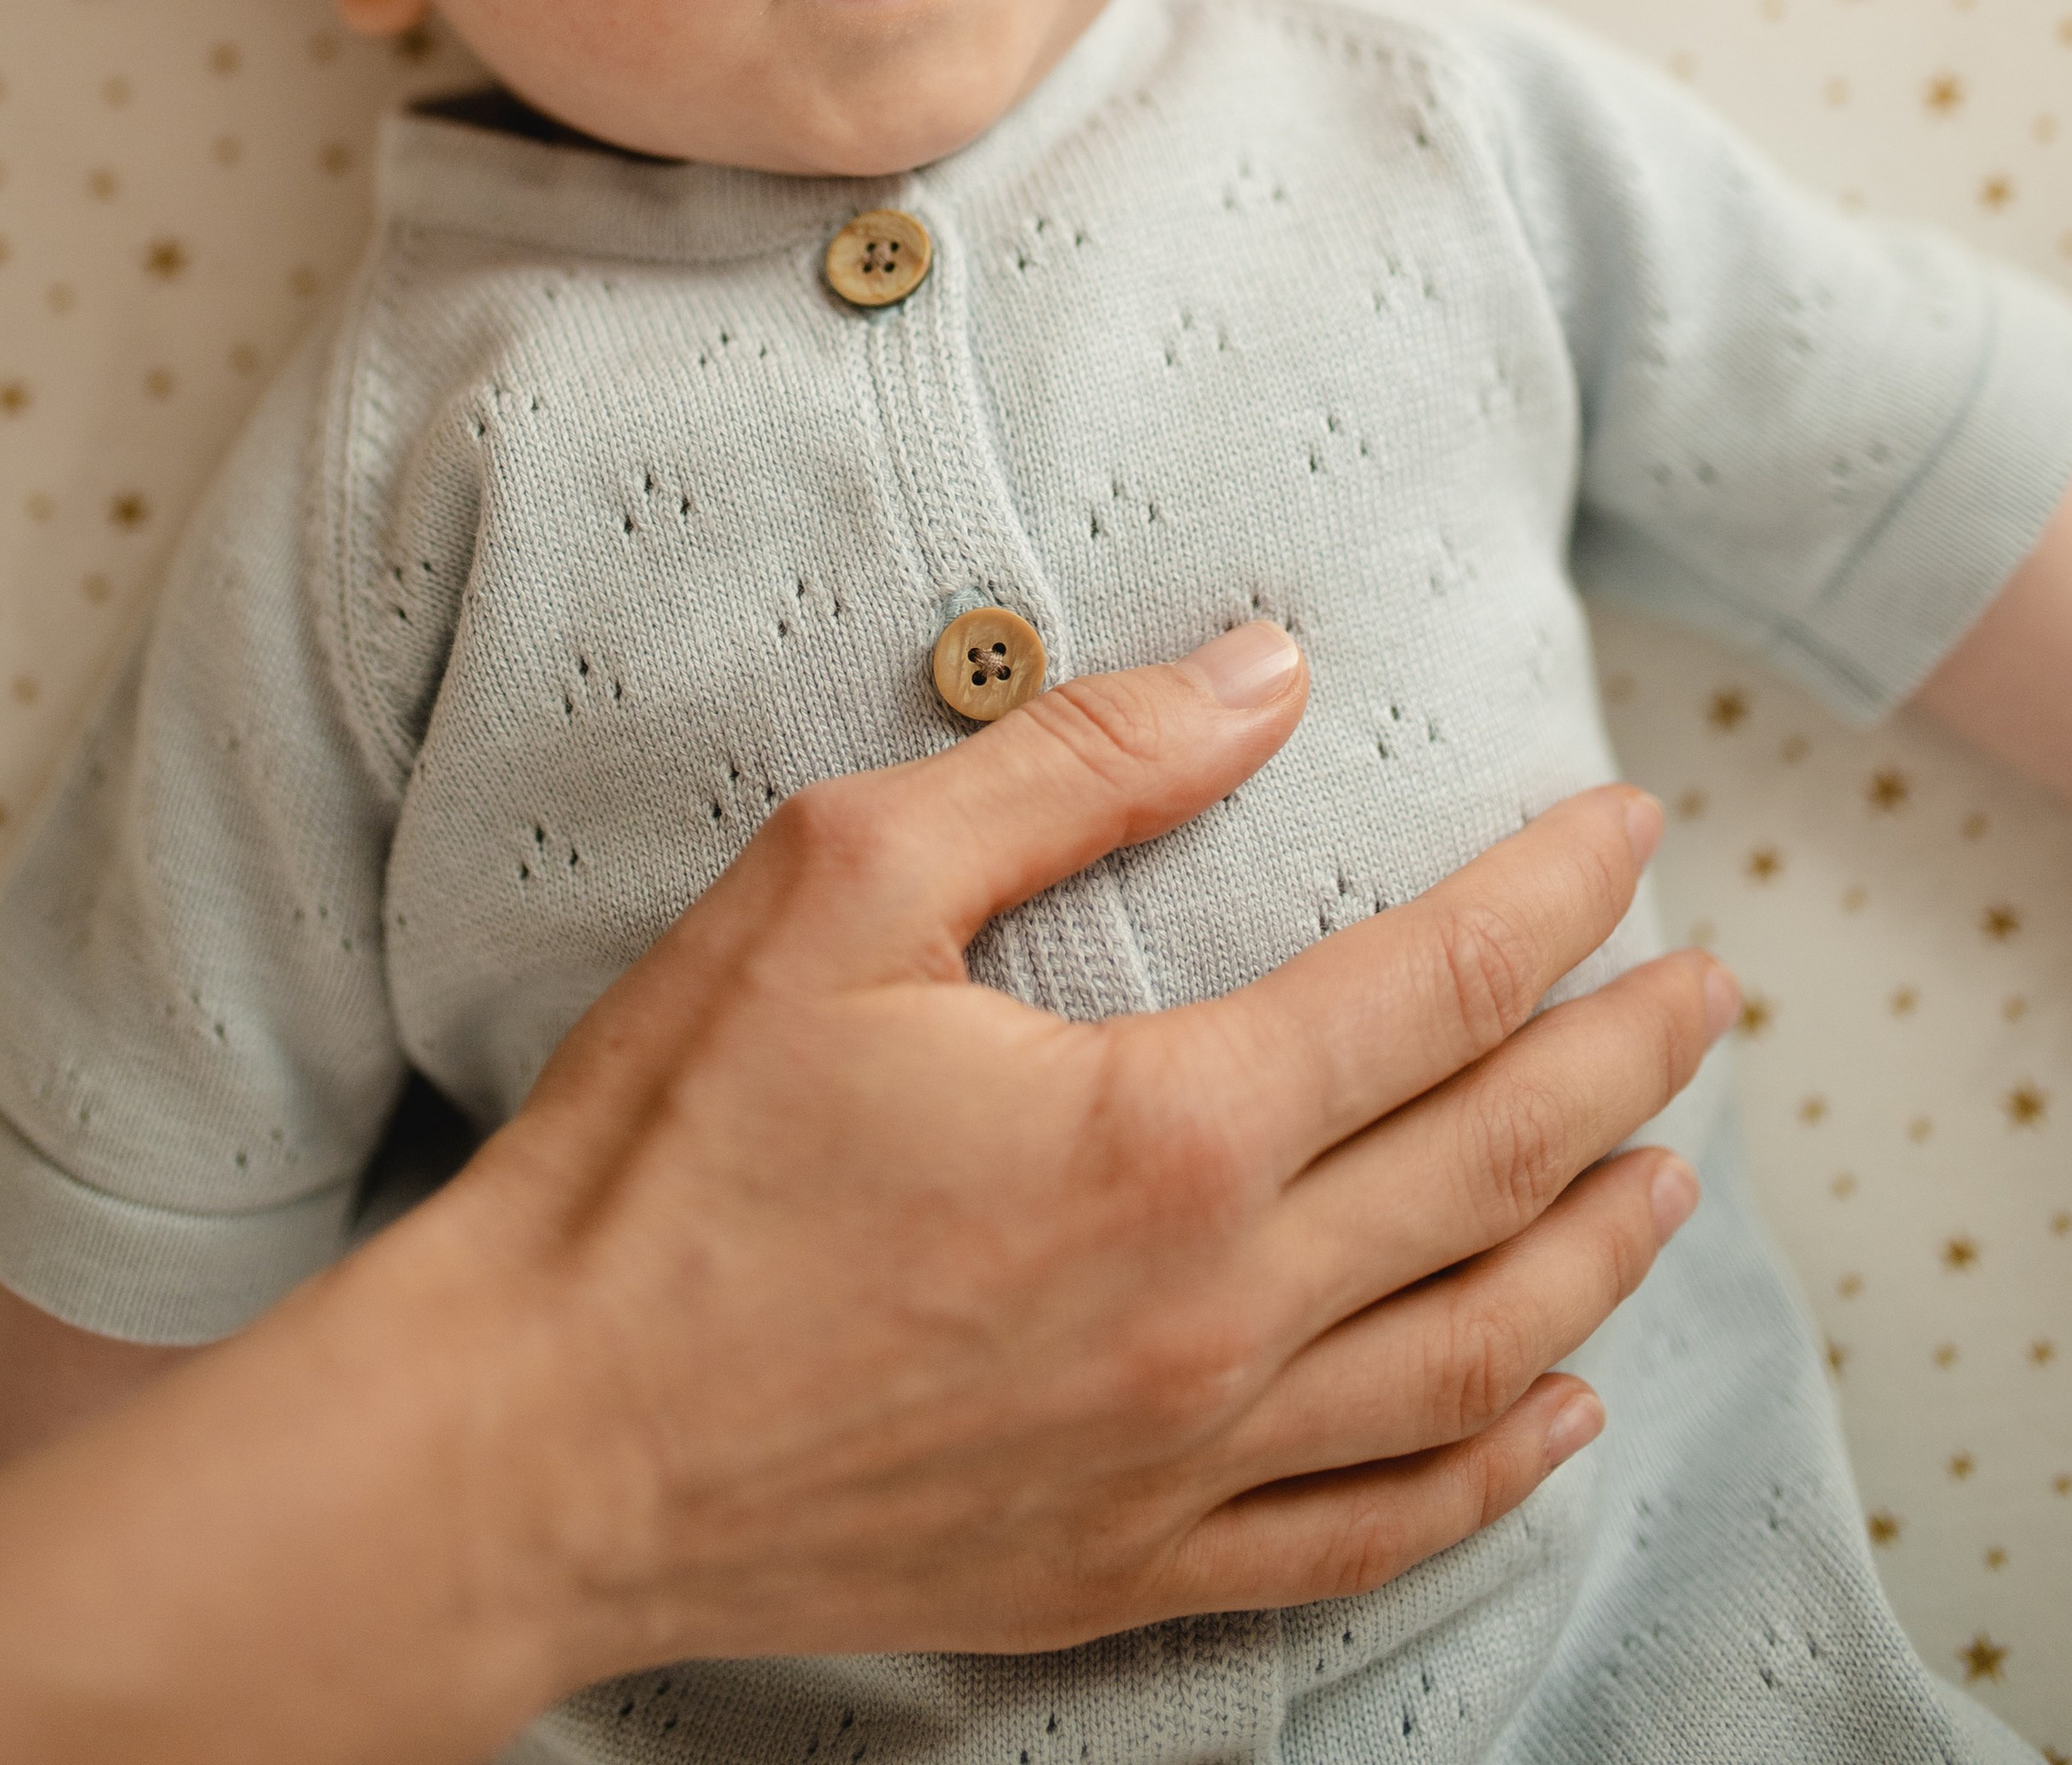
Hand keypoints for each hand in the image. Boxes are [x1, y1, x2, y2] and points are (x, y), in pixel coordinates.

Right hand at [0, 631, 1720, 1764]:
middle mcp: (1215, 1317)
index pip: (1435, 991)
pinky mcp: (1121, 1568)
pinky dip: (1487, 1469)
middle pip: (1494, 1168)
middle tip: (1706, 989)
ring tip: (1668, 1175)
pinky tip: (1547, 1416)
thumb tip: (1265, 670)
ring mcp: (1180, 1465)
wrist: (533, 1440)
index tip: (1628, 828)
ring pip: (1472, 1355)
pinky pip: (1369, 1529)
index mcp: (1160, 1133)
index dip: (1553, 897)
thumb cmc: (665, 1151)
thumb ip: (1077, 765)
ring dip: (1593, 1251)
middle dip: (1626, 1063)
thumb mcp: (842, 882)